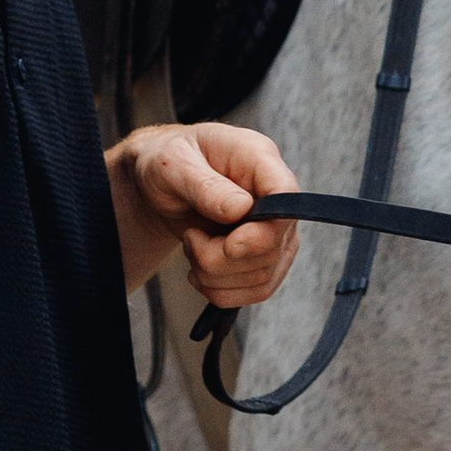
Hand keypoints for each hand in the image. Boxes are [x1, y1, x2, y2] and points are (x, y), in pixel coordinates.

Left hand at [107, 121, 301, 305]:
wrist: (164, 184)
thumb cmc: (169, 164)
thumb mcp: (173, 164)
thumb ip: (206, 185)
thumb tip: (241, 209)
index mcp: (259, 159)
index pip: (286, 198)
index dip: (264, 231)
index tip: (229, 244)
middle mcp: (277, 196)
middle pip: (271, 247)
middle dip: (220, 258)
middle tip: (190, 237)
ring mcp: (277, 230)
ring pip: (262, 276)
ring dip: (215, 275)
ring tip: (193, 246)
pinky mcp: (269, 257)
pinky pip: (257, 290)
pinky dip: (222, 291)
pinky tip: (201, 271)